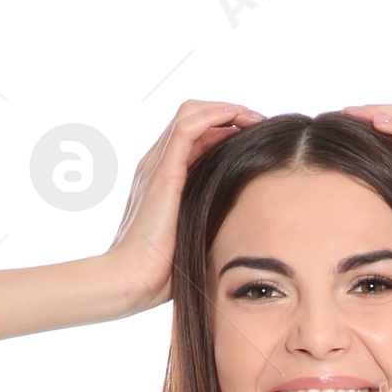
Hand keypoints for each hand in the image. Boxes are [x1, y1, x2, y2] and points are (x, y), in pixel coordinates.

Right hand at [106, 99, 265, 311]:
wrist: (131, 281)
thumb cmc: (161, 274)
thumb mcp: (194, 241)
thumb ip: (209, 224)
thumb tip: (242, 229)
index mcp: (163, 180)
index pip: (195, 138)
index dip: (225, 132)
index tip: (256, 141)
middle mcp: (156, 165)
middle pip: (194, 118)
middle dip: (229, 115)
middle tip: (260, 124)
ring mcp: (156, 166)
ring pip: (191, 113)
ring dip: (227, 110)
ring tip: (255, 118)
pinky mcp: (162, 172)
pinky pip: (187, 127)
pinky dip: (215, 115)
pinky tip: (238, 118)